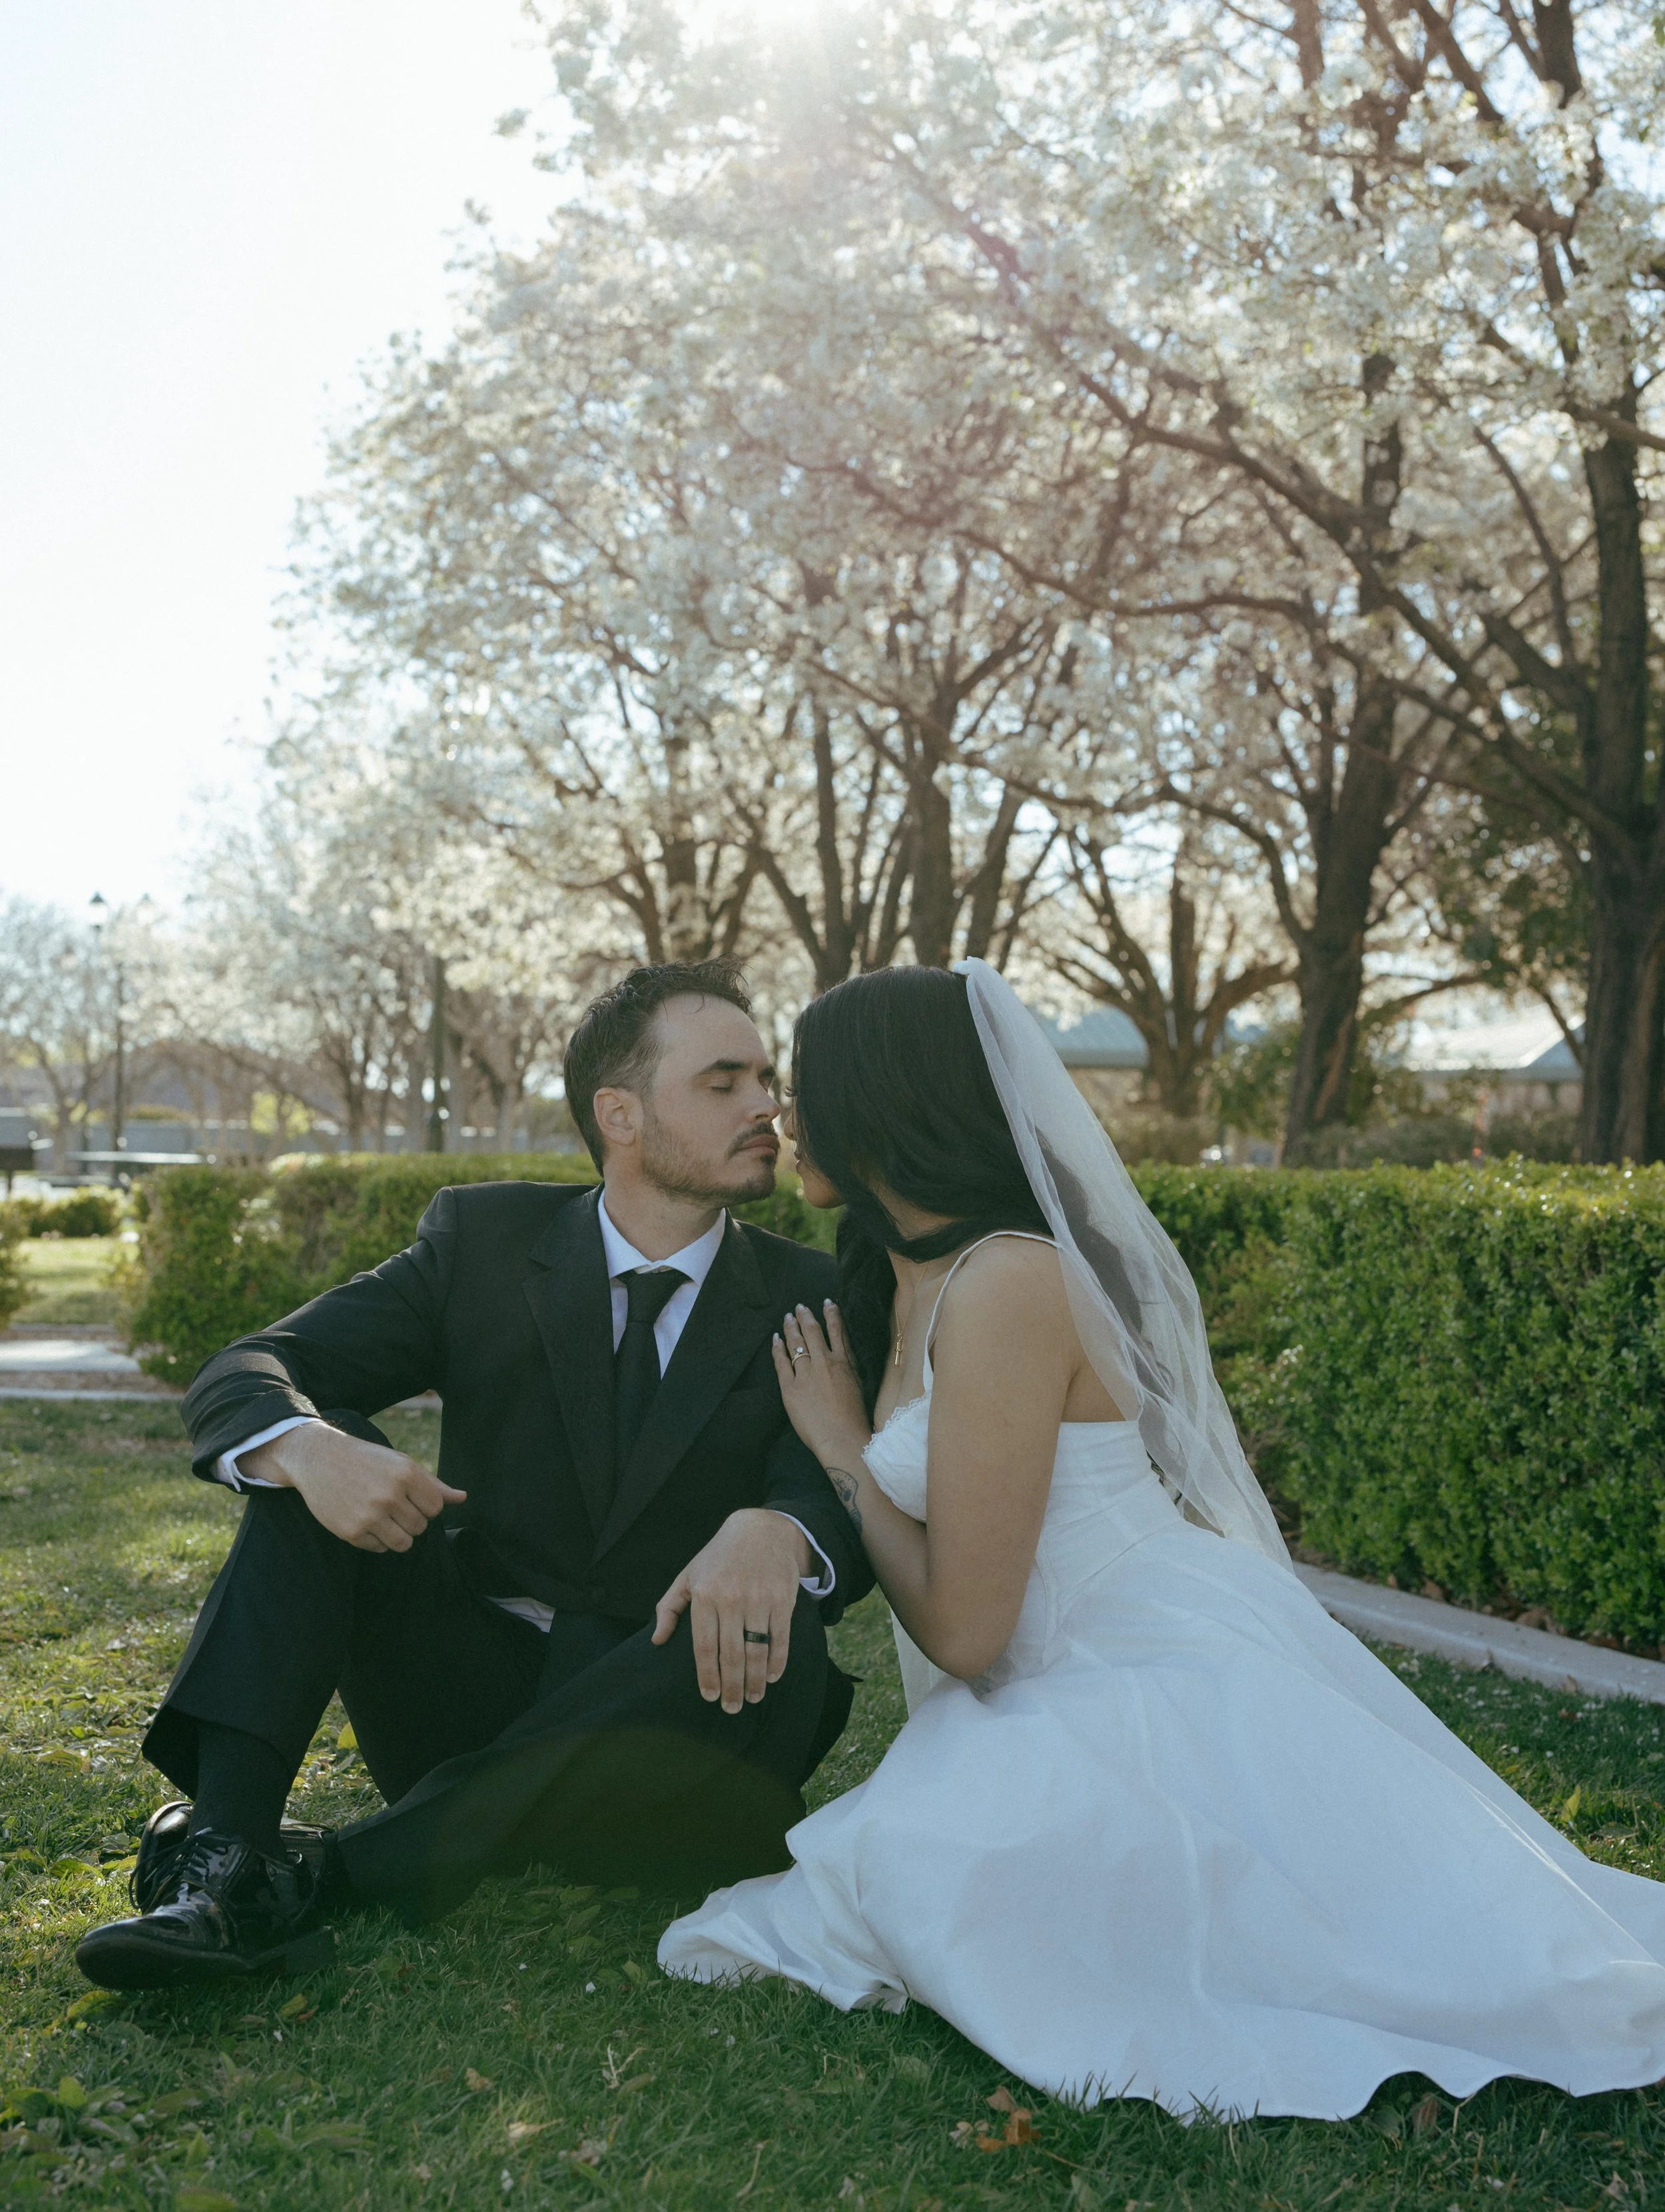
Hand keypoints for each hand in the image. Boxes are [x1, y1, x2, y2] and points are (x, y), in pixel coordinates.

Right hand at [244, 1422, 465, 1552]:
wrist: (319, 1459)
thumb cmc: (367, 1460)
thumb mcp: (401, 1463)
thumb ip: (433, 1485)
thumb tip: (463, 1498)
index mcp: (407, 1474)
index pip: (436, 1509)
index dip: (424, 1505)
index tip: (408, 1496)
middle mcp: (390, 1495)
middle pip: (420, 1527)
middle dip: (410, 1519)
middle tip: (391, 1505)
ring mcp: (370, 1515)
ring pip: (404, 1543)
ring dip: (397, 1534)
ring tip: (383, 1517)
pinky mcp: (352, 1531)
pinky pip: (379, 1548)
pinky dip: (376, 1540)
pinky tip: (364, 1520)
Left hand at [650, 1508, 810, 1713]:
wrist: (760, 1530)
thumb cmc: (718, 1558)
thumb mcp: (687, 1576)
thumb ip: (669, 1608)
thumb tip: (657, 1641)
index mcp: (705, 1595)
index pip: (704, 1646)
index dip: (707, 1676)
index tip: (709, 1696)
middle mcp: (731, 1598)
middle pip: (731, 1654)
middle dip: (732, 1687)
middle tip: (732, 1708)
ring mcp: (760, 1599)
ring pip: (757, 1651)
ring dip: (755, 1680)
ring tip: (753, 1698)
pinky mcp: (783, 1599)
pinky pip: (781, 1638)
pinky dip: (777, 1661)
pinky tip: (772, 1676)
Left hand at [773, 1301, 869, 1466]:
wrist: (842, 1438)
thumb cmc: (854, 1418)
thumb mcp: (858, 1385)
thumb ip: (848, 1367)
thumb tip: (840, 1356)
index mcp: (844, 1363)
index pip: (837, 1331)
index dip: (831, 1314)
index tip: (826, 1302)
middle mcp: (825, 1363)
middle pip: (813, 1332)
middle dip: (805, 1316)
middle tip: (799, 1307)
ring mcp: (806, 1375)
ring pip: (796, 1343)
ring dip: (791, 1327)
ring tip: (788, 1317)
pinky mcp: (791, 1388)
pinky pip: (781, 1363)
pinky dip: (778, 1348)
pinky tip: (775, 1339)